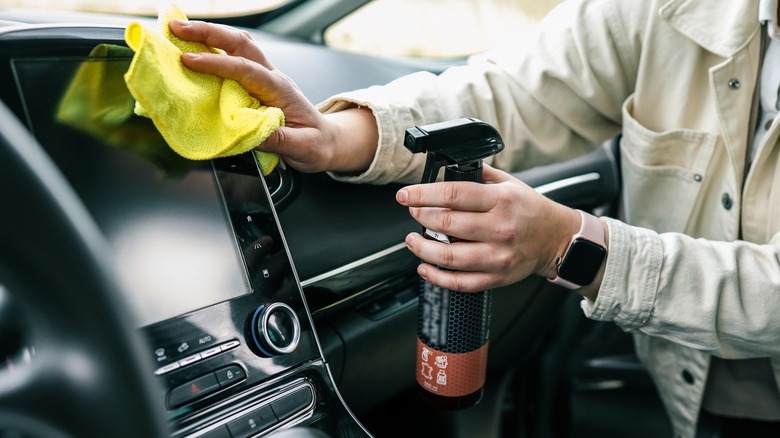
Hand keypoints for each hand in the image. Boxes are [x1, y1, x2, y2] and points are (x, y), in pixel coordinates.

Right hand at [168, 19, 376, 172]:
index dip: (217, 64)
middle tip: (177, 28)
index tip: (191, 61)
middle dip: (208, 32)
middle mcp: (271, 78)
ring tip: (178, 29)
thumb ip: (277, 139)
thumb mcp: (302, 148)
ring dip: (208, 34)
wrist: (327, 142)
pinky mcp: (256, 84)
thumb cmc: (316, 144)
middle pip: (240, 45)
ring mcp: (264, 78)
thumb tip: (252, 133)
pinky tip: (193, 48)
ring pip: (237, 46)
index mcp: (280, 89)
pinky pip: (233, 59)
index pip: (246, 70)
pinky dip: (212, 49)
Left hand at [396, 164, 580, 291]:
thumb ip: (480, 174)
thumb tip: (450, 166)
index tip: (405, 195)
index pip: (453, 194)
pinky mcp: (497, 277)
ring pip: (449, 256)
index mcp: (501, 200)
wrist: (557, 239)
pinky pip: (460, 282)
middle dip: (421, 216)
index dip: (422, 194)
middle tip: (413, 212)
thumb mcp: (511, 183)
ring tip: (412, 241)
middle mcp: (500, 228)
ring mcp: (498, 255)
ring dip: (422, 248)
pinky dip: (437, 277)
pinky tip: (425, 268)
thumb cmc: (531, 210)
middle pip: (447, 223)